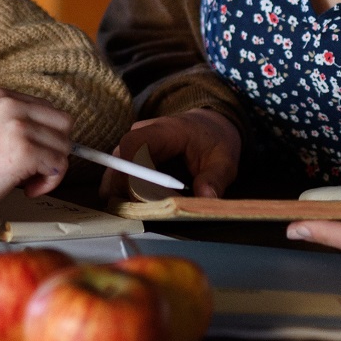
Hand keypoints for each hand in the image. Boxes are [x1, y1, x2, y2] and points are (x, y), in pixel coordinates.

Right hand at [0, 87, 73, 203]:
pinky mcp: (26, 150)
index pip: (47, 109)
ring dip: (50, 169)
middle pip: (62, 123)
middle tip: (35, 168)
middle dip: (54, 148)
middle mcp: (10, 104)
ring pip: (63, 146)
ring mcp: (19, 126)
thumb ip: (12, 121)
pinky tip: (28, 189)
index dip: (46, 135)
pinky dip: (48, 182)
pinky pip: (58, 165)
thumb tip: (50, 135)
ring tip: (26, 181)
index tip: (32, 155)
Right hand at [101, 108, 242, 199]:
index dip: (131, 173)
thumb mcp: (224, 161)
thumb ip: (215, 180)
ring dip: (125, 194)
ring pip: (116, 171)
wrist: (210, 127)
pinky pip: (121, 175)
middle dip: (126, 191)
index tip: (141, 199)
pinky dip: (127, 192)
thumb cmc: (215, 141)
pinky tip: (142, 205)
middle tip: (144, 213)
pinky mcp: (132, 156)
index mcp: (165, 130)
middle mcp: (143, 133)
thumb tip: (205, 197)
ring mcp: (135, 144)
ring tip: (145, 210)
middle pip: (119, 162)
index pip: (134, 146)